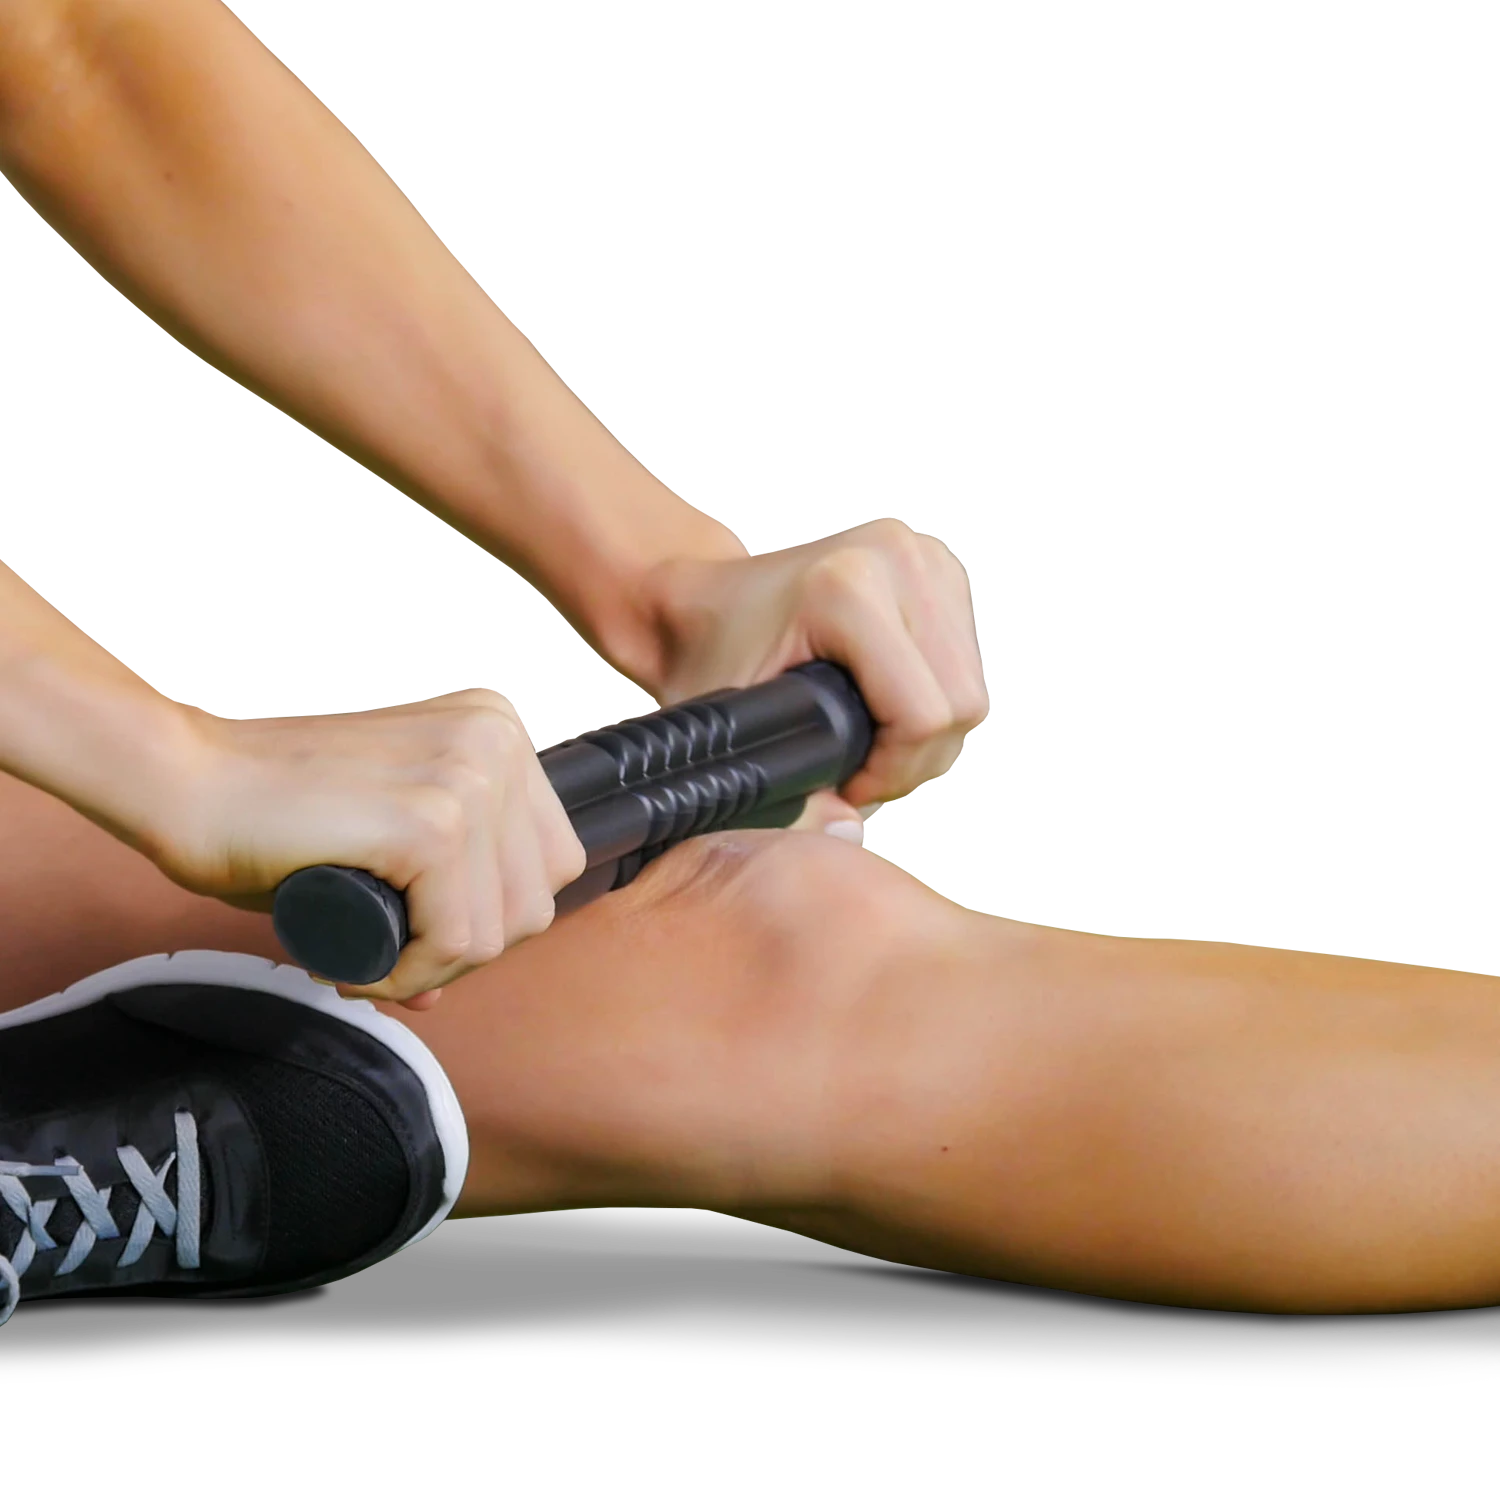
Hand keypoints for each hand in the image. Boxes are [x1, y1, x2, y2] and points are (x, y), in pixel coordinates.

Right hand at [148, 693, 585, 1009]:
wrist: (187, 782)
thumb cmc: (275, 812)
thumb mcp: (383, 846)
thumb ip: (433, 896)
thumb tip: (444, 987)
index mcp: (500, 730)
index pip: (551, 862)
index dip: (490, 917)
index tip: (419, 931)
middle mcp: (499, 740)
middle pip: (535, 900)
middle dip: (465, 950)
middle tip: (388, 955)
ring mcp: (470, 776)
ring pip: (498, 930)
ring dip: (431, 968)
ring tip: (364, 958)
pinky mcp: (433, 822)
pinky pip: (454, 940)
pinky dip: (408, 971)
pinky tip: (356, 961)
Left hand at [640, 518, 987, 829]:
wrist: (703, 595)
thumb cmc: (708, 658)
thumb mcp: (735, 729)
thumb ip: (788, 790)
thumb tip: (850, 832)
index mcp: (847, 586)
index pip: (923, 713)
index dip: (891, 771)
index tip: (844, 785)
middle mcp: (897, 557)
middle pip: (961, 703)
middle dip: (914, 760)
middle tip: (859, 774)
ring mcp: (925, 556)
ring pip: (971, 688)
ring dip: (930, 734)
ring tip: (869, 744)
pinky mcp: (941, 568)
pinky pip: (967, 664)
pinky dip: (936, 701)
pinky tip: (887, 709)